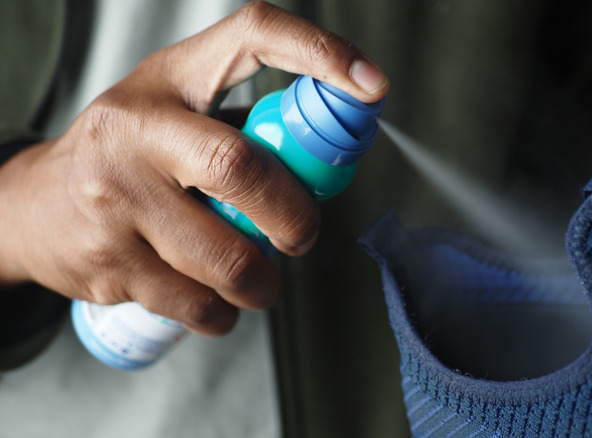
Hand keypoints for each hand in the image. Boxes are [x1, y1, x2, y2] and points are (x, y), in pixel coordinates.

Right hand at [0, 1, 388, 335]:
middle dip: (293, 216)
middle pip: (241, 168)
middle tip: (302, 236)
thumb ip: (238, 124)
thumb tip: (323, 156)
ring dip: (263, 283)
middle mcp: (138, 129)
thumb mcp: (172, 112)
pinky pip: (196, 303)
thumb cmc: (124, 154)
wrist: (30, 206)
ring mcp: (117, 197)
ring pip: (225, 257)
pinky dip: (224, 314)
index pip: (252, 38)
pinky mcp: (109, 261)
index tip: (371, 86)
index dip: (320, 54)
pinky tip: (220, 303)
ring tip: (261, 281)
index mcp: (170, 81)